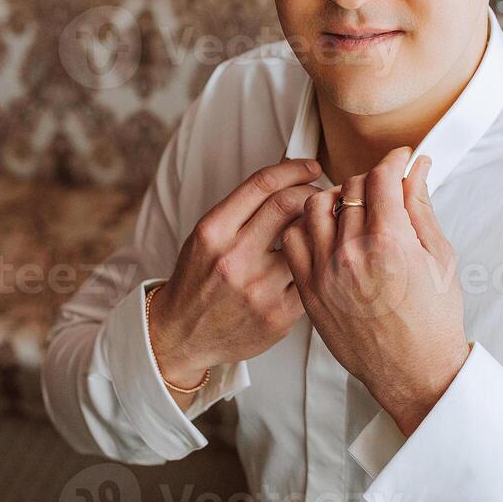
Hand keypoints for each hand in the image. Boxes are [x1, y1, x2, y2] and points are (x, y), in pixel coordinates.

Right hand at [150, 158, 322, 388]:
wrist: (182, 335)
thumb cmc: (198, 281)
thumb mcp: (208, 236)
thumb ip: (243, 209)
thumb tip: (288, 176)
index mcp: (213, 232)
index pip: (262, 183)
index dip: (294, 168)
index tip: (309, 166)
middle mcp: (234, 258)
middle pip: (290, 203)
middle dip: (312, 192)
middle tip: (320, 195)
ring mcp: (258, 288)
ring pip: (307, 240)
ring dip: (319, 228)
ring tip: (319, 228)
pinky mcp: (279, 314)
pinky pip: (312, 276)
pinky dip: (316, 264)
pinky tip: (313, 263)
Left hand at [281, 146, 470, 435]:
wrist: (414, 372)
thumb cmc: (433, 322)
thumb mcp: (440, 257)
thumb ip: (421, 207)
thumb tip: (417, 170)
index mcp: (390, 243)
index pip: (381, 177)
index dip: (394, 160)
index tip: (401, 159)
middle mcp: (351, 254)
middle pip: (350, 187)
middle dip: (371, 181)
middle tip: (385, 189)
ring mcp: (324, 272)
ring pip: (315, 206)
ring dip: (335, 198)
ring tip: (354, 209)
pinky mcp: (308, 289)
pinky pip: (294, 239)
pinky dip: (307, 226)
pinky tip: (328, 231)